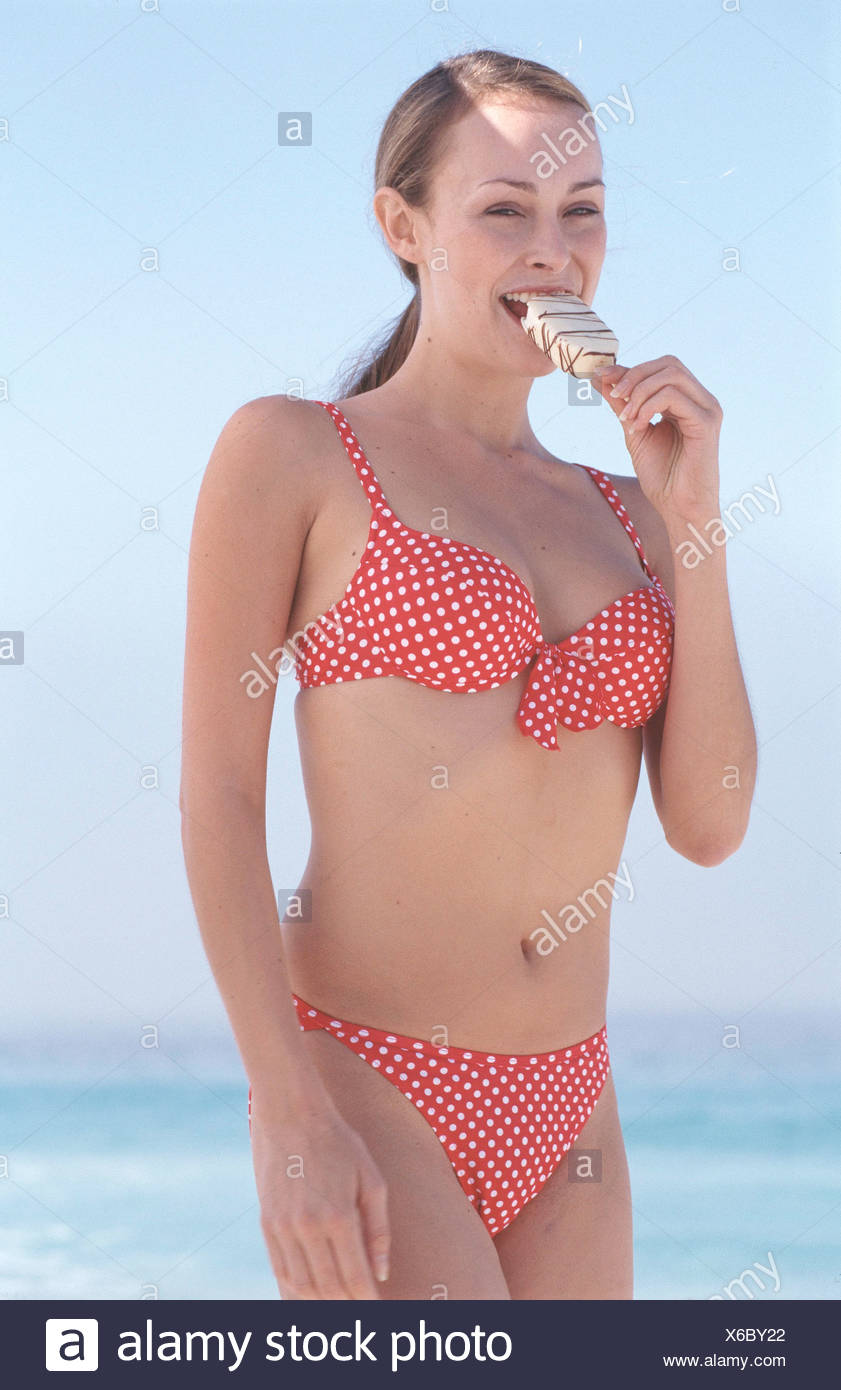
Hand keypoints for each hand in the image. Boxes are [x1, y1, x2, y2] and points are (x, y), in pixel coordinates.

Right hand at [249, 1087, 389, 1298]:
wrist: (291, 1113)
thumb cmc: (338, 1142)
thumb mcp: (370, 1178)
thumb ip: (378, 1229)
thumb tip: (382, 1272)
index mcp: (338, 1216)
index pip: (355, 1277)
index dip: (367, 1300)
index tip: (378, 1309)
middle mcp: (308, 1227)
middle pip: (329, 1288)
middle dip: (347, 1305)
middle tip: (362, 1309)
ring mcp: (283, 1227)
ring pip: (302, 1286)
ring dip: (322, 1302)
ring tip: (340, 1304)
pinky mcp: (267, 1223)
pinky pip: (280, 1270)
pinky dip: (296, 1289)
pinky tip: (311, 1293)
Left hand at [592, 356, 721, 525]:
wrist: (679, 509)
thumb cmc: (662, 477)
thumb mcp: (635, 432)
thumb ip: (622, 405)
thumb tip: (601, 377)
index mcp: (688, 401)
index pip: (661, 368)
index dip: (629, 369)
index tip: (600, 377)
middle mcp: (701, 401)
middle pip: (669, 363)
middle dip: (634, 375)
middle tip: (614, 395)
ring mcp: (707, 410)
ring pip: (671, 376)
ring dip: (639, 392)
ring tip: (625, 418)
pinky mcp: (706, 423)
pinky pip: (673, 397)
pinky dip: (648, 407)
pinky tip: (637, 427)